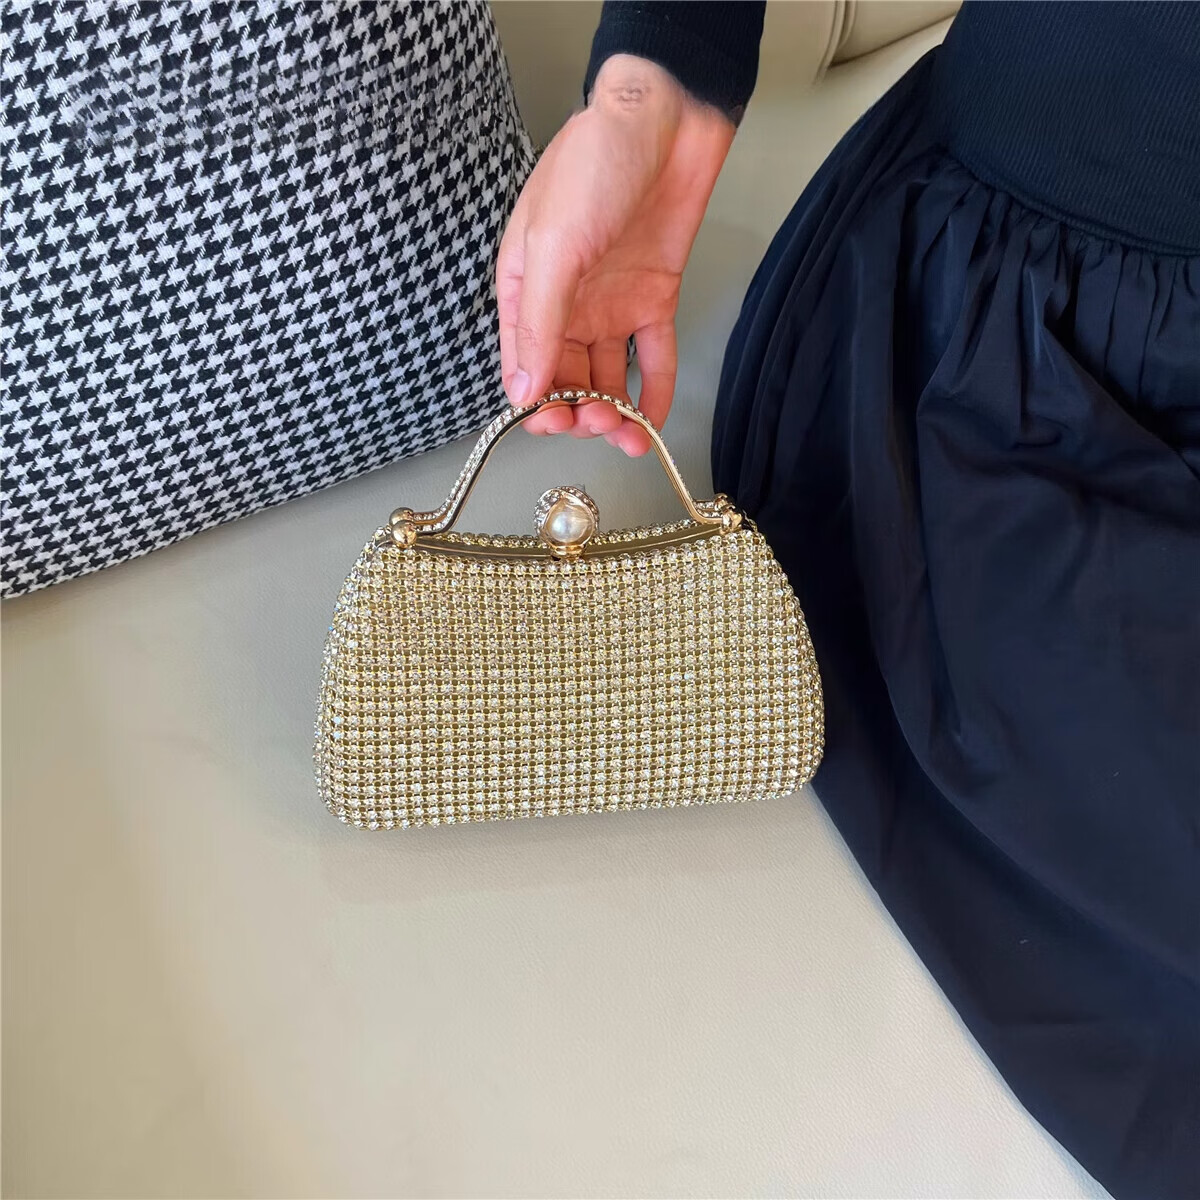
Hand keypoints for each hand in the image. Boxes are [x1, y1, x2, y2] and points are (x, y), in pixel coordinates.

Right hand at [496, 55, 735, 453]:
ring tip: (624, 432)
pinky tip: (650, 420)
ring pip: (606, 376)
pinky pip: (651, 357)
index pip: (523, 365)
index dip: (536, 403)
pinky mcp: (653, 299)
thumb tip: (523, 390)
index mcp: (526, 290)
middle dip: (576, 410)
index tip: (552, 425)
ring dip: (612, 411)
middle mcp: (567, 304)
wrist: (662, 120)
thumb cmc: (593, 168)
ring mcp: (610, 304)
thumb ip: (540, 323)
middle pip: (565, 378)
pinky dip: (652, 391)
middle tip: (593, 422)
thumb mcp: (553, 247)